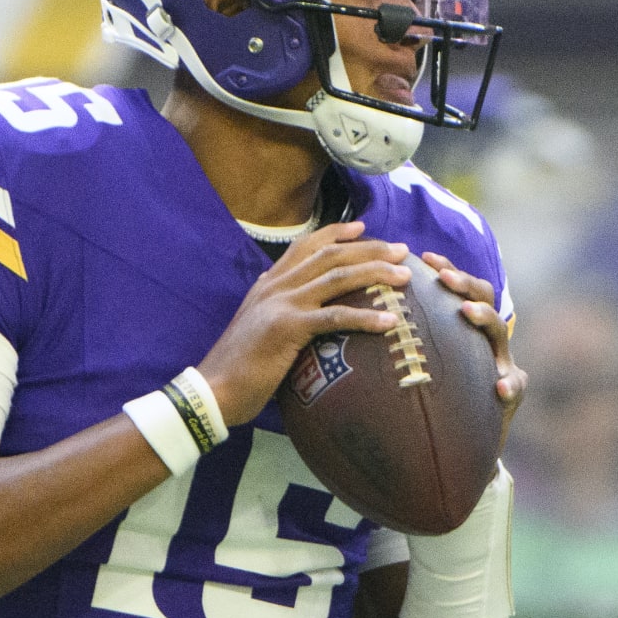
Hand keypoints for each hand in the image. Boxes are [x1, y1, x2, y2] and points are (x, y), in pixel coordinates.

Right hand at [198, 222, 410, 425]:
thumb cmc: (238, 368)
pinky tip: (389, 322)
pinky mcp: (287, 328)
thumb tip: (298, 310)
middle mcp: (275, 287)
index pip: (305, 246)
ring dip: (375, 273)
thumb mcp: (257, 328)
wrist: (213, 390)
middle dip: (369, 248)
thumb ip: (276, 312)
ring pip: (337, 278)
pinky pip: (335, 318)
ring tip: (404, 276)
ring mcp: (281, 304)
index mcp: (268, 285)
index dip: (335, 233)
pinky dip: (365, 317)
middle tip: (401, 250)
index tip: (363, 228)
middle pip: (329, 255)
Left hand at [420, 251, 526, 442]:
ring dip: (484, 318)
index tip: (425, 257)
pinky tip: (499, 388)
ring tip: (466, 312)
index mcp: (466, 327)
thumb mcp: (422, 364)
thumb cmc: (437, 396)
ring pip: (500, 333)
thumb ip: (405, 341)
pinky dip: (509, 385)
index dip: (447, 268)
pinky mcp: (511, 393)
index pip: (461, 288)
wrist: (463, 440)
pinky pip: (515, 385)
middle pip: (484, 299)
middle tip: (443, 278)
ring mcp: (502, 363)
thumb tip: (360, 316)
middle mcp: (486, 340)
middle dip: (465, 284)